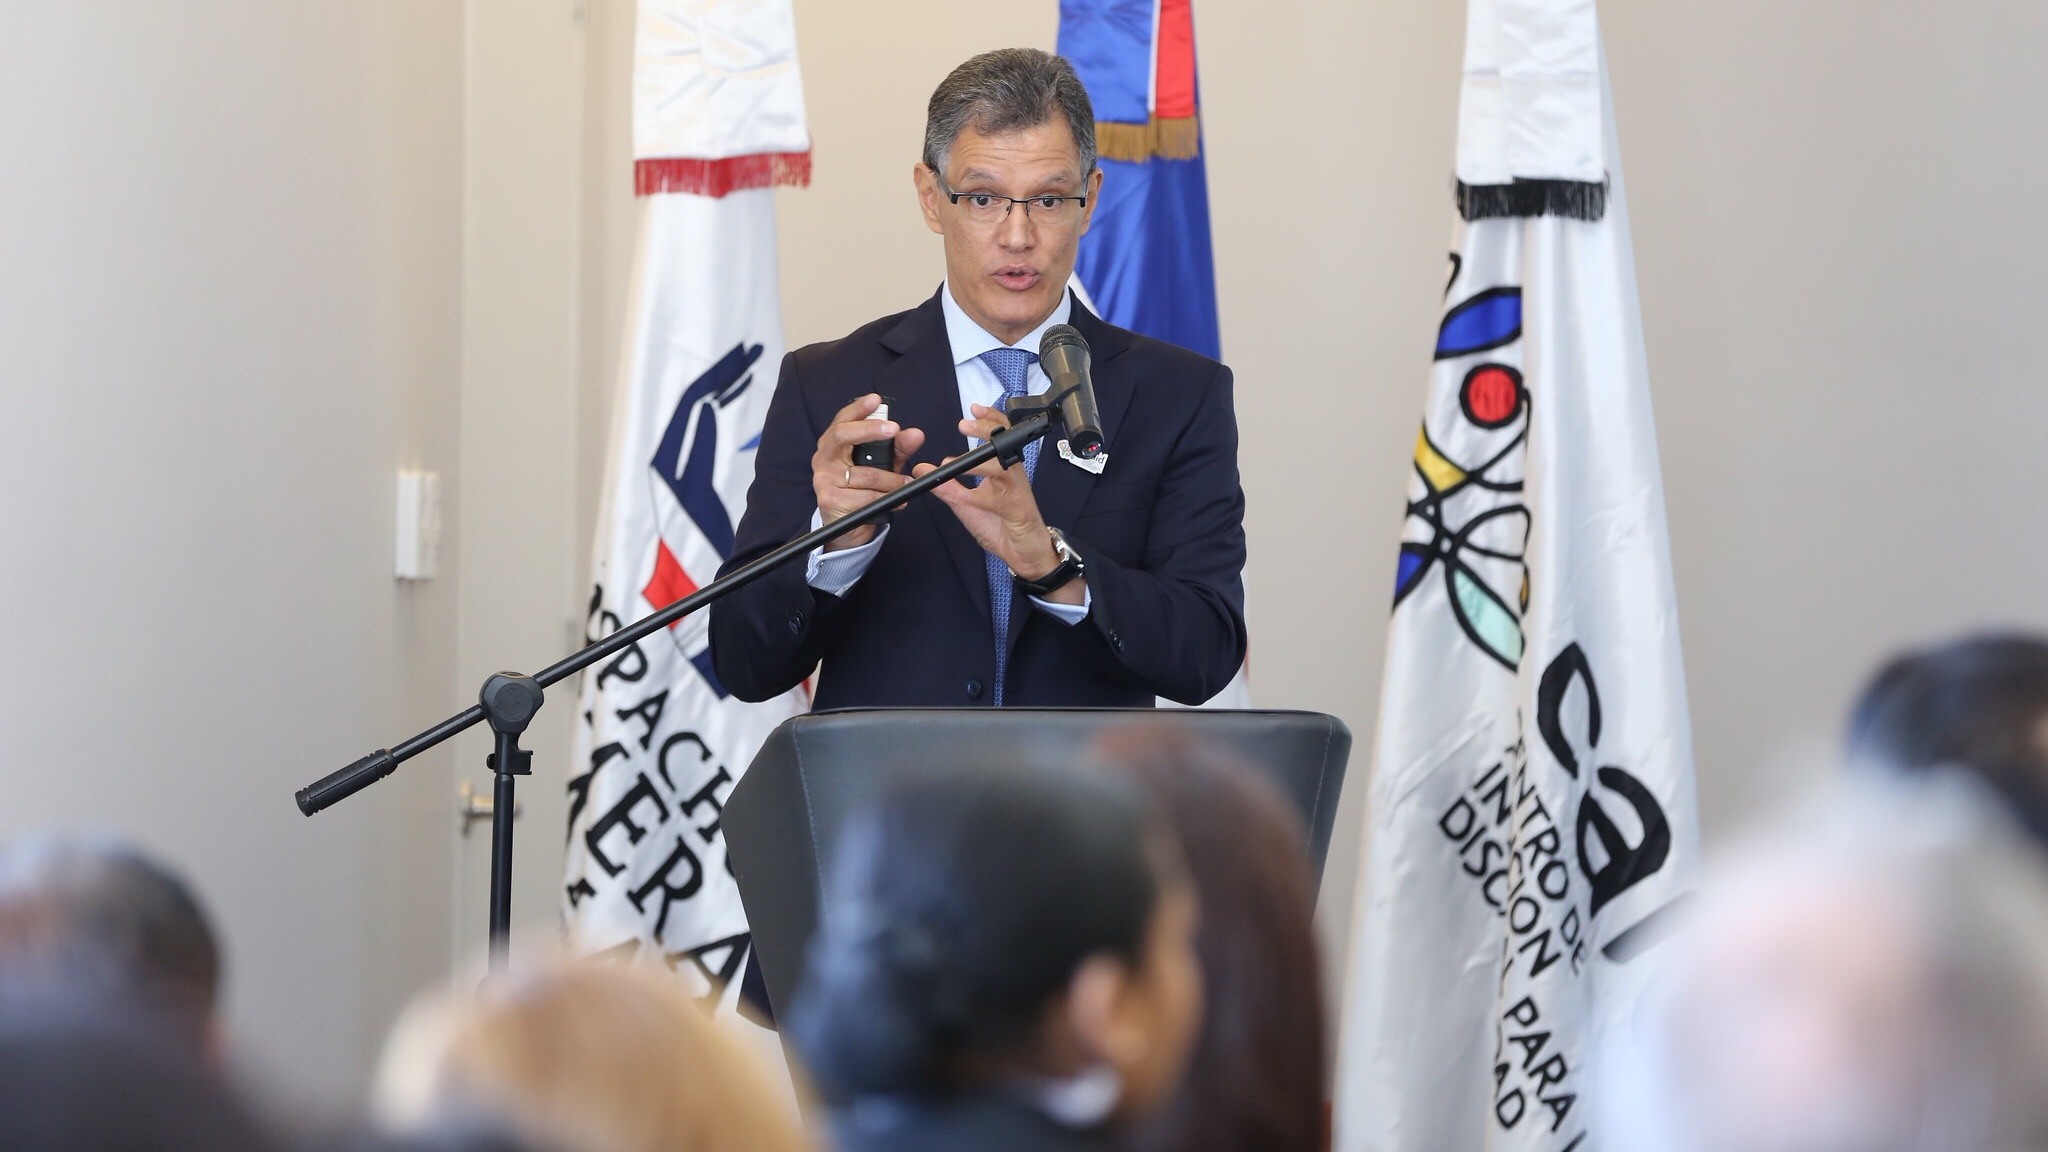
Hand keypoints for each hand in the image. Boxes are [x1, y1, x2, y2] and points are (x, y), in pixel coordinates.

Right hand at [813, 394, 925, 550]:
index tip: (876, 400)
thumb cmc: (862, 489)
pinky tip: (897, 502)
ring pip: (864, 474)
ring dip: (892, 480)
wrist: (847, 527)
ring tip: (906, 483)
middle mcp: (824, 458)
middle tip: (894, 429)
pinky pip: (865, 497)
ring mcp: (823, 479)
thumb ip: (898, 448)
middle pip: (843, 435)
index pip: (843, 419)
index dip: (858, 408)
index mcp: (833, 444)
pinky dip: (886, 499)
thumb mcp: (883, 465)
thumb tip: (915, 434)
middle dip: (870, 430)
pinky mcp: (829, 500)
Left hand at [912, 404, 1082, 603]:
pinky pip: (997, 500)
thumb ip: (947, 486)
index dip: (989, 418)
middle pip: (1006, 442)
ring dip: (980, 462)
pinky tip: (966, 498)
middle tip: (963, 425)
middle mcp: (1012, 474)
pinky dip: (979, 498)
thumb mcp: (967, 503)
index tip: (973, 408)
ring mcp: (1016, 491)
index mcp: (1003, 468)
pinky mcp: (1017, 510)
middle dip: (986, 429)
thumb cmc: (1001, 524)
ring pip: (1002, 468)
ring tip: (957, 463)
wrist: (1024, 552)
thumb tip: (923, 470)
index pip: (1000, 435)